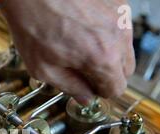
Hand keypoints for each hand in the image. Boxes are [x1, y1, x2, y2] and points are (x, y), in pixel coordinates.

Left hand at [0, 0, 134, 103]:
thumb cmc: (32, 23)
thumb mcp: (44, 69)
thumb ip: (70, 87)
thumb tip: (84, 97)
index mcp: (102, 58)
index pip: (116, 89)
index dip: (99, 92)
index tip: (88, 87)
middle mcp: (117, 35)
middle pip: (126, 70)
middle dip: (106, 75)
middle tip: (83, 70)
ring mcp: (120, 15)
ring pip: (125, 47)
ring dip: (108, 53)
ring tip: (80, 46)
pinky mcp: (117, 1)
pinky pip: (119, 26)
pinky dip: (106, 32)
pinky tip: (84, 29)